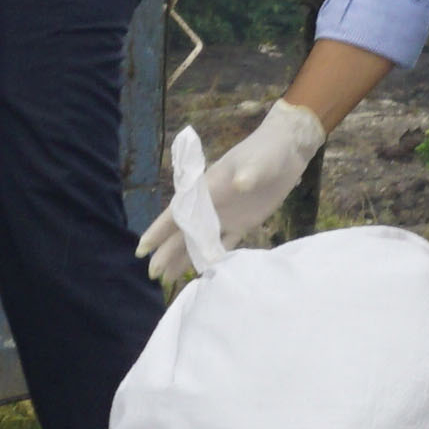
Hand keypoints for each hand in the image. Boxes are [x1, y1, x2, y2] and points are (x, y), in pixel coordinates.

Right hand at [136, 96, 325, 286]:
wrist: (286, 150)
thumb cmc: (267, 151)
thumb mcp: (256, 162)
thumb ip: (248, 174)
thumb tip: (239, 184)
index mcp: (207, 188)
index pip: (177, 213)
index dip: (158, 231)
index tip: (142, 249)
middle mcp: (211, 203)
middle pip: (184, 232)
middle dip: (167, 252)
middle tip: (153, 275)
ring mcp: (227, 214)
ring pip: (201, 240)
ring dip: (185, 257)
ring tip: (169, 278)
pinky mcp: (244, 221)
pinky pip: (225, 243)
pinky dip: (214, 257)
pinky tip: (204, 271)